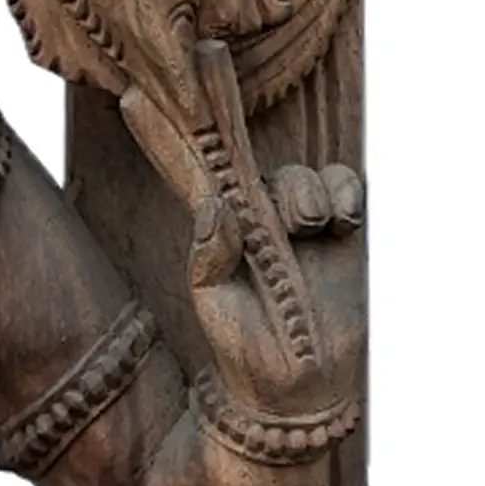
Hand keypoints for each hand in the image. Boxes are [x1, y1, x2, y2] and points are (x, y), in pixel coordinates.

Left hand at [189, 163, 366, 421]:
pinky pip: (348, 189)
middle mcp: (259, 218)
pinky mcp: (344, 236)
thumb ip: (210, 253)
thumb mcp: (214, 301)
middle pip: (258, 164)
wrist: (297, 388)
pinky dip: (346, 192)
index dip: (173, 139)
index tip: (136, 97)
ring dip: (308, 189)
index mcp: (220, 228)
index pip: (195, 173)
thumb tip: (216, 204)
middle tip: (274, 187)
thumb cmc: (244, 344)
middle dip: (264, 159)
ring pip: (305, 176)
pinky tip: (344, 217)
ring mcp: (302, 225)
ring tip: (309, 225)